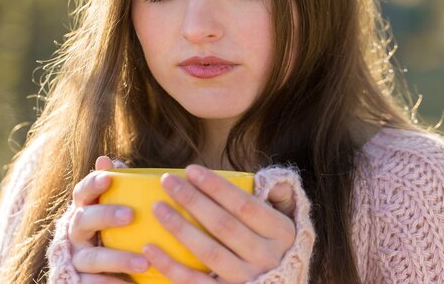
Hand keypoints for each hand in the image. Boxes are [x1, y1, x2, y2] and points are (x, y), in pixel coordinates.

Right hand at [68, 156, 149, 282]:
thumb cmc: (111, 234)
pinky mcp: (79, 282)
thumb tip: (110, 160)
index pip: (82, 193)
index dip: (93, 183)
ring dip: (118, 259)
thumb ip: (117, 189)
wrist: (94, 275)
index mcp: (84, 212)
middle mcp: (75, 234)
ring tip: (145, 261)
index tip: (109, 177)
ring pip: (92, 257)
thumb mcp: (113, 211)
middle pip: (84, 220)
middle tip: (131, 215)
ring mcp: (76, 260)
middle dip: (106, 216)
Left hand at [142, 164, 295, 283]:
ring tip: (157, 208)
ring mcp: (246, 280)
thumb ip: (282, 195)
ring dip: (180, 229)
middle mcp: (266, 257)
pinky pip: (194, 283)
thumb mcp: (292, 218)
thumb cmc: (280, 246)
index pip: (245, 206)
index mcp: (281, 233)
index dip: (217, 188)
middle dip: (192, 201)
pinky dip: (170, 267)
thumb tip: (269, 178)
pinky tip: (150, 248)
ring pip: (208, 253)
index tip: (190, 170)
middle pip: (223, 226)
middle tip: (167, 181)